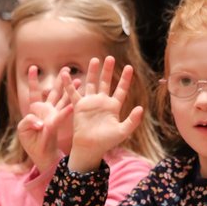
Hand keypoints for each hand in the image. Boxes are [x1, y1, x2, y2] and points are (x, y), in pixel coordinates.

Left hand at [16, 65, 73, 171]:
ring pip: (63, 99)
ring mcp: (54, 116)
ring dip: (70, 89)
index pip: (34, 93)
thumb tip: (41, 121)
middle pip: (54, 92)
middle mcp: (46, 111)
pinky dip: (68, 109)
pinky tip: (75, 103)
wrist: (42, 156)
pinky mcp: (58, 124)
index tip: (33, 67)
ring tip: (78, 79)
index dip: (33, 80)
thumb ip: (28, 122)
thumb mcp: (23, 130)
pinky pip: (63, 114)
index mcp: (35, 111)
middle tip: (66, 69)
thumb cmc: (31, 144)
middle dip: (59, 81)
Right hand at [66, 56, 143, 172]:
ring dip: (93, 72)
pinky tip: (66, 73)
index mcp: (114, 107)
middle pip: (105, 82)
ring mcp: (90, 103)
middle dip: (108, 70)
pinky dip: (70, 84)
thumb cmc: (106, 142)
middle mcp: (102, 102)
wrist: (90, 147)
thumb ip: (133, 121)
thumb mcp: (123, 131)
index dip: (125, 79)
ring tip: (95, 59)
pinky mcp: (79, 106)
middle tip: (110, 58)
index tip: (129, 67)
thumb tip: (140, 108)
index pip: (121, 89)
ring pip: (91, 84)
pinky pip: (74, 93)